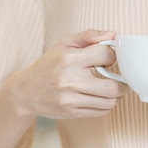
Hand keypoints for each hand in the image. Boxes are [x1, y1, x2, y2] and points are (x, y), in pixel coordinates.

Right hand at [5, 29, 127, 118]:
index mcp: (69, 59)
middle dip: (121, 82)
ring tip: (110, 87)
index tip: (107, 57)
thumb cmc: (48, 65)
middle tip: (119, 78)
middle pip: (113, 87)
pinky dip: (106, 104)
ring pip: (110, 102)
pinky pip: (101, 112)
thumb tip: (114, 35)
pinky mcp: (72, 113)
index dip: (111, 55)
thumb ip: (89, 36)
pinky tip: (99, 97)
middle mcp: (70, 81)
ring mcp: (71, 99)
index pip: (106, 55)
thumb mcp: (64, 44)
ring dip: (115, 95)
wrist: (26, 91)